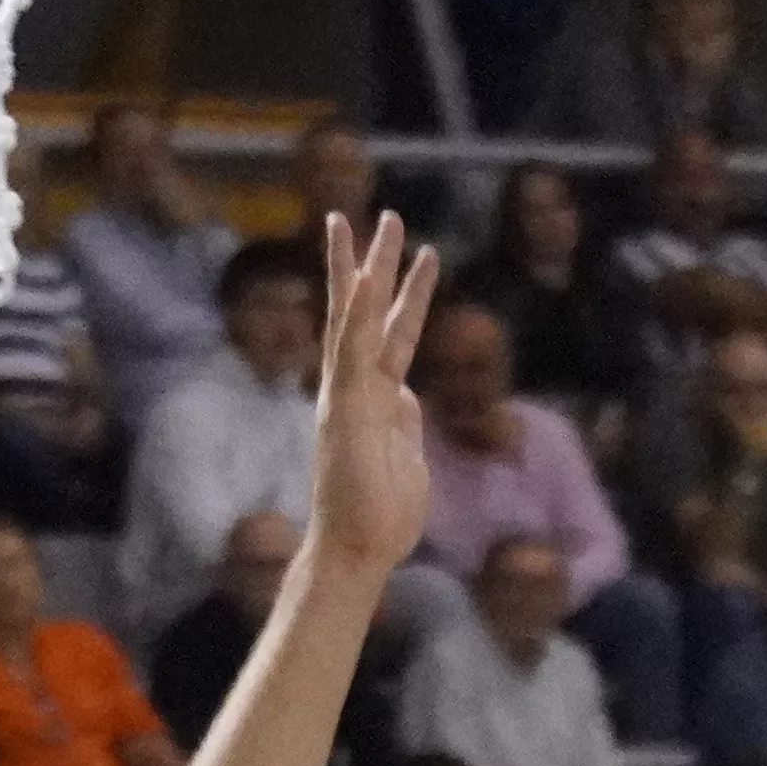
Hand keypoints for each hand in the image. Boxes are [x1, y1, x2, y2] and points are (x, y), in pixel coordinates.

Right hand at [305, 213, 440, 582]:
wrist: (359, 551)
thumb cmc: (382, 515)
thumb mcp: (409, 455)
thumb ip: (406, 419)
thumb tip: (407, 395)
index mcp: (377, 397)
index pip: (391, 333)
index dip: (406, 294)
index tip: (420, 255)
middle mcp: (356, 387)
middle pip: (367, 312)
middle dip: (378, 264)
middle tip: (388, 215)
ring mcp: (348, 394)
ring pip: (352, 319)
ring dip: (361, 269)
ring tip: (368, 222)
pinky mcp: (346, 408)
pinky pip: (352, 352)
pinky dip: (356, 314)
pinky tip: (362, 279)